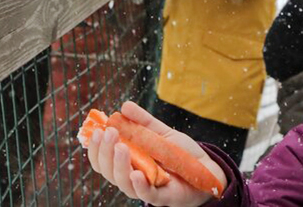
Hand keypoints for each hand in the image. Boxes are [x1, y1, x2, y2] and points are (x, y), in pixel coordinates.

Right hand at [85, 101, 225, 206]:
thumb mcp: (160, 132)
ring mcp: (146, 187)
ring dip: (118, 166)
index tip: (96, 131)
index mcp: (127, 161)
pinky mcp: (163, 196)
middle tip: (109, 134)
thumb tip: (124, 106)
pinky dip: (139, 185)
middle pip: (108, 170)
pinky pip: (148, 194)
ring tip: (121, 148)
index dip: (95, 148)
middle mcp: (132, 176)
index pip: (102, 159)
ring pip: (123, 183)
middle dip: (105, 152)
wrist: (206, 168)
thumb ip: (143, 121)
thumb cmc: (179, 153)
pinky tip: (135, 173)